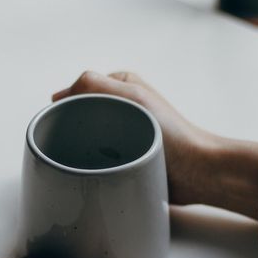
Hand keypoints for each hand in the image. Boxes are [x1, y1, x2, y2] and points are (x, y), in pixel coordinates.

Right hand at [53, 71, 257, 218]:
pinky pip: (98, 159)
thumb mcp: (133, 97)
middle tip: (68, 146)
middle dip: (71, 129)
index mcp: (122, 86)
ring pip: (86, 138)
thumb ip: (96, 84)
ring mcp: (124, 133)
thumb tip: (60, 95)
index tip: (60, 124)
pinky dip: (91, 164)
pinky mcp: (126, 157)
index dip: (66, 106)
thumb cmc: (172, 133)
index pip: (79, 90)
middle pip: (80, 115)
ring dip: (81, 149)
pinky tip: (89, 173)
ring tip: (81, 161)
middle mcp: (122, 107)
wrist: (197, 172)